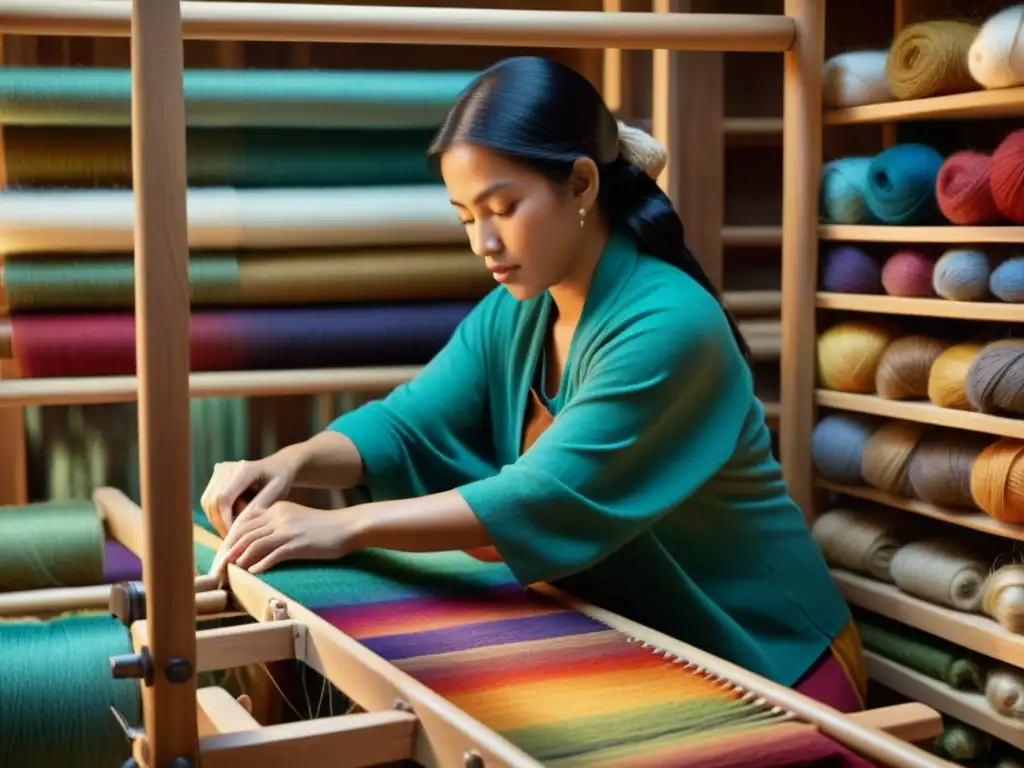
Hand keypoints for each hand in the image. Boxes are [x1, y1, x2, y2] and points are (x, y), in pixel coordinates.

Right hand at [200, 454, 298, 536]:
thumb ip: (259, 507)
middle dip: (220, 523)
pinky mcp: (215, 478)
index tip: (233, 536)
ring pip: (208, 503)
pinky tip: (230, 521)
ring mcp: (218, 472)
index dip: (225, 520)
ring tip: (232, 531)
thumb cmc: (280, 479)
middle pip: (212, 501)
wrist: (277, 465)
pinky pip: (209, 501)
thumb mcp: (277, 492)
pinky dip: (217, 514)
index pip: (224, 498)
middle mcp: (226, 468)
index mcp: (244, 470)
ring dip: (217, 520)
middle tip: (231, 539)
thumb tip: (240, 526)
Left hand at [212, 500, 360, 574]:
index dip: (230, 538)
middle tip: (220, 567)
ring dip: (240, 560)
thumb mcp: (296, 518)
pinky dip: (259, 565)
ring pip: (254, 544)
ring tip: (231, 572)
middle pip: (245, 534)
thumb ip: (277, 524)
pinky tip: (252, 573)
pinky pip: (272, 555)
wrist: (348, 526)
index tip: (223, 553)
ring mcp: (288, 530)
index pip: (244, 522)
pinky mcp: (297, 544)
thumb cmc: (324, 527)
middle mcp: (279, 516)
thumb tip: (257, 543)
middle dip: (229, 552)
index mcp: (277, 508)